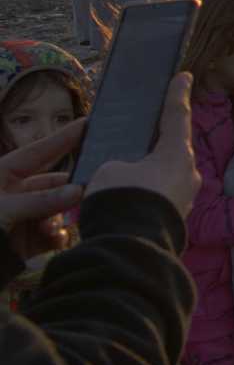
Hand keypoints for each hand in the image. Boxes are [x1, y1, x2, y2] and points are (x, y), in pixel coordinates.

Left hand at [0, 117, 87, 258]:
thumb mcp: (3, 209)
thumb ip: (41, 200)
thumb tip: (80, 191)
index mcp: (4, 176)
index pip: (40, 151)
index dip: (64, 137)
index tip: (90, 123)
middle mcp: (15, 194)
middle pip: (54, 184)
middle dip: (72, 188)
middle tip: (94, 187)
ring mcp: (22, 217)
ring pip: (56, 210)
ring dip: (62, 217)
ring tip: (60, 225)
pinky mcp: (26, 241)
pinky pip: (51, 234)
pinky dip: (57, 236)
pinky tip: (57, 238)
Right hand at [88, 73, 200, 218]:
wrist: (130, 250)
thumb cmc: (123, 199)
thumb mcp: (111, 170)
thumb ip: (122, 163)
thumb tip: (128, 172)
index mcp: (178, 154)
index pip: (177, 116)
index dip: (177, 94)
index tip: (185, 76)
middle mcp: (189, 174)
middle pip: (174, 148)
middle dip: (161, 140)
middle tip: (148, 129)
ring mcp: (185, 198)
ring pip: (167, 174)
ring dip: (152, 170)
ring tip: (131, 168)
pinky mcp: (175, 219)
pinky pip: (161, 195)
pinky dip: (148, 190)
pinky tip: (132, 194)